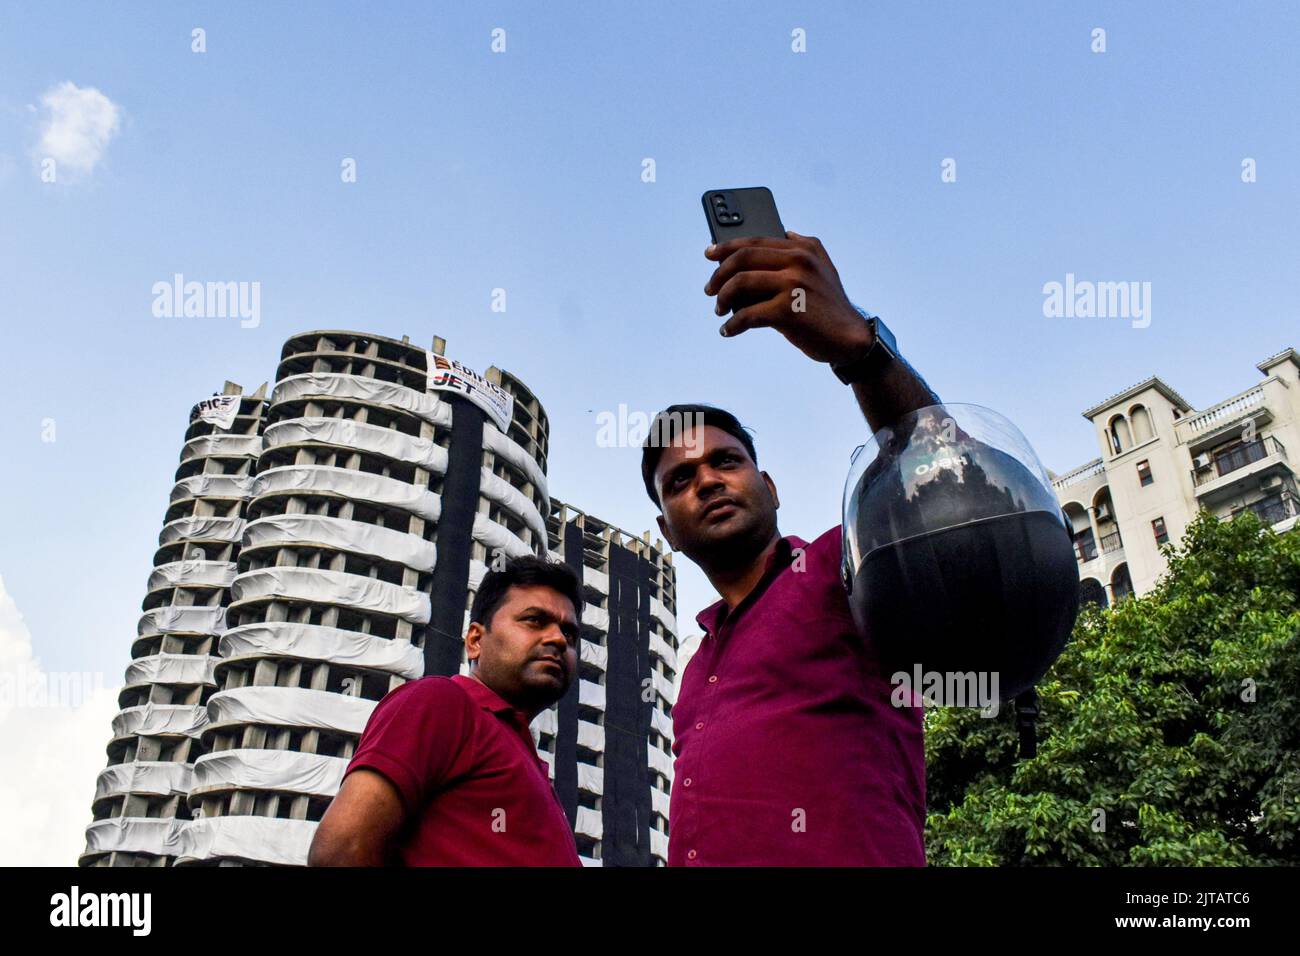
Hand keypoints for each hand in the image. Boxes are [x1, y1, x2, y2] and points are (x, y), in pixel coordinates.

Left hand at [703, 231, 872, 364]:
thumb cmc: (830, 307)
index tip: (709, 253)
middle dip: (719, 274)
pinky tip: (728, 330)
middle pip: (742, 259)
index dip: (727, 246)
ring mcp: (793, 285)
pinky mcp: (787, 312)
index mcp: (802, 248)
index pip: (755, 241)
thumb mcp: (823, 267)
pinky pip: (747, 315)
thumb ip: (804, 247)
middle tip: (710, 289)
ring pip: (740, 283)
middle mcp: (798, 262)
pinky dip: (732, 324)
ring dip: (722, 298)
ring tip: (719, 309)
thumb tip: (785, 233)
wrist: (850, 338)